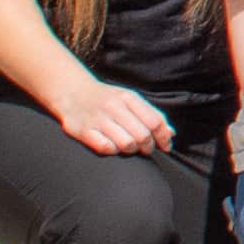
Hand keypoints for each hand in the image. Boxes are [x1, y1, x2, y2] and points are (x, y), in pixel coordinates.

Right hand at [51, 78, 173, 156]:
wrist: (72, 92)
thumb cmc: (106, 99)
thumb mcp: (130, 100)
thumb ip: (151, 114)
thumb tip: (171, 133)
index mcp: (129, 98)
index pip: (155, 121)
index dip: (163, 137)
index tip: (165, 146)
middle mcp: (114, 107)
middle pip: (142, 134)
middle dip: (148, 146)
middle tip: (146, 149)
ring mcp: (98, 119)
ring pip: (126, 143)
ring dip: (132, 150)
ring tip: (130, 148)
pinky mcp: (83, 130)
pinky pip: (105, 147)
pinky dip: (113, 151)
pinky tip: (113, 147)